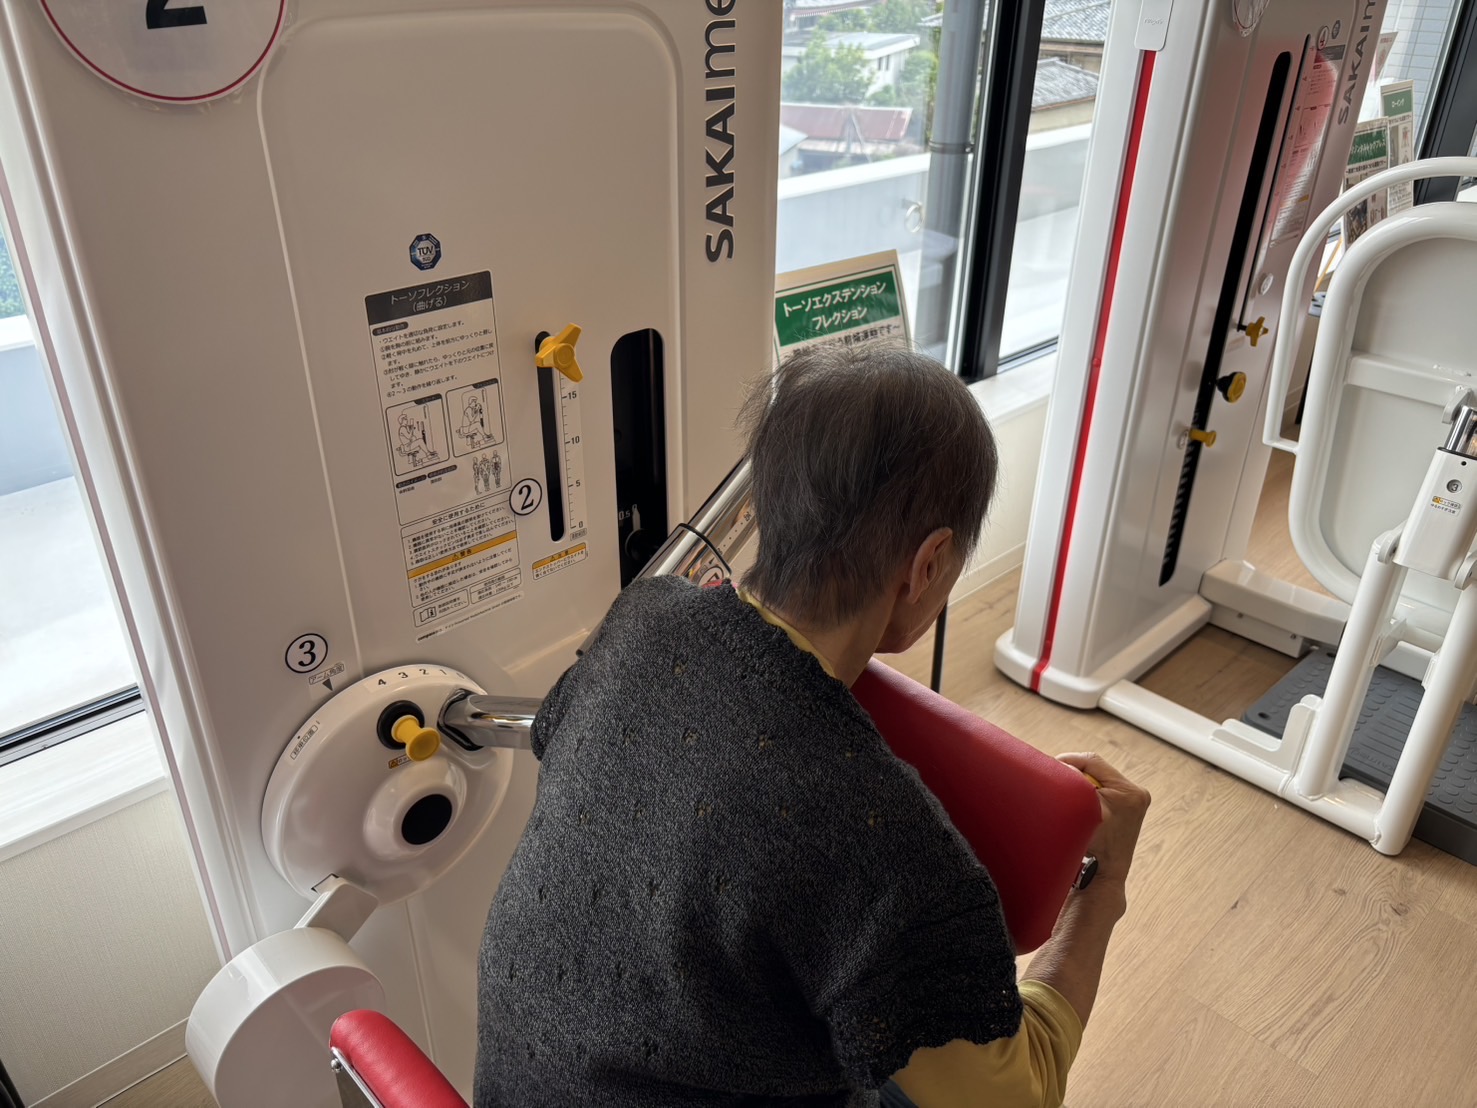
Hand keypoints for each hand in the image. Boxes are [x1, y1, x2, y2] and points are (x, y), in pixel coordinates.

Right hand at [1058, 752, 1149, 883]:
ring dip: (1082, 783)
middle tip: (1057, 777)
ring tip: (1067, 791)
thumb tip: (1064, 765)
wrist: (1102, 874)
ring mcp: (1134, 802)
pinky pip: (1103, 790)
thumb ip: (1075, 784)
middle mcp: (1137, 794)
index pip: (1093, 761)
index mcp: (1130, 792)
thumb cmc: (1092, 846)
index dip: (1069, 760)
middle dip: (1076, 772)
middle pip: (1097, 769)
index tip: (1052, 764)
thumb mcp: (1082, 810)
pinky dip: (1089, 793)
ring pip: (1099, 779)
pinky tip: (1078, 802)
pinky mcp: (1128, 808)